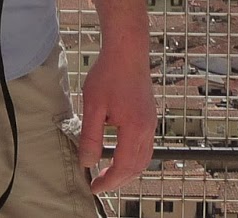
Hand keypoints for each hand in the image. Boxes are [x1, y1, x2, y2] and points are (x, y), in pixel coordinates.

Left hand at [78, 47, 155, 192]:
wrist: (127, 51)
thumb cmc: (108, 74)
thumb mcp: (93, 106)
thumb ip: (90, 137)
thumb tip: (87, 162)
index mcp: (134, 129)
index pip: (123, 167)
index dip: (109, 181)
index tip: (94, 187)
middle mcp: (147, 129)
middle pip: (137, 167)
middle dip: (118, 180)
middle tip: (100, 184)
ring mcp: (151, 122)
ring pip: (144, 158)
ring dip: (127, 171)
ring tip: (108, 174)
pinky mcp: (149, 116)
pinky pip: (145, 146)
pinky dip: (133, 157)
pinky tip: (119, 153)